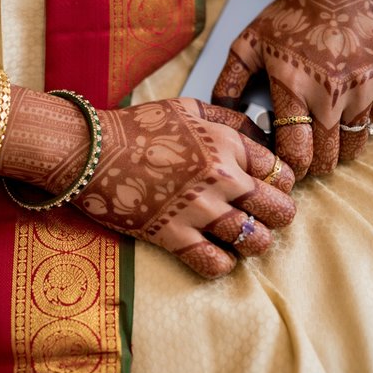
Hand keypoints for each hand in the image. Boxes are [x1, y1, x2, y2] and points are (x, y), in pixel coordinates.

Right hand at [71, 98, 295, 278]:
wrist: (91, 150)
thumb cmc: (138, 126)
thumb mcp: (188, 109)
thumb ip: (227, 118)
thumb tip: (257, 133)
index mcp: (226, 145)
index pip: (281, 172)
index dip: (282, 183)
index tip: (271, 189)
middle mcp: (220, 179)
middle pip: (279, 209)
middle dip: (278, 215)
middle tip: (264, 216)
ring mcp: (197, 210)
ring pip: (255, 241)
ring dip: (254, 242)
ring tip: (241, 237)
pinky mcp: (171, 236)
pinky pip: (214, 263)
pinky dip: (222, 264)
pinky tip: (216, 253)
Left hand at [212, 0, 372, 179]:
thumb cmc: (286, 17)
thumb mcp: (247, 45)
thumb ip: (229, 82)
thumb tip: (223, 115)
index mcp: (294, 90)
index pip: (296, 152)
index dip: (290, 168)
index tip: (285, 167)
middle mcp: (331, 96)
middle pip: (326, 158)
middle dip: (313, 165)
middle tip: (304, 156)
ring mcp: (362, 90)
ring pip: (353, 146)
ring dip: (337, 150)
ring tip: (323, 140)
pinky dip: (360, 125)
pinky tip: (344, 115)